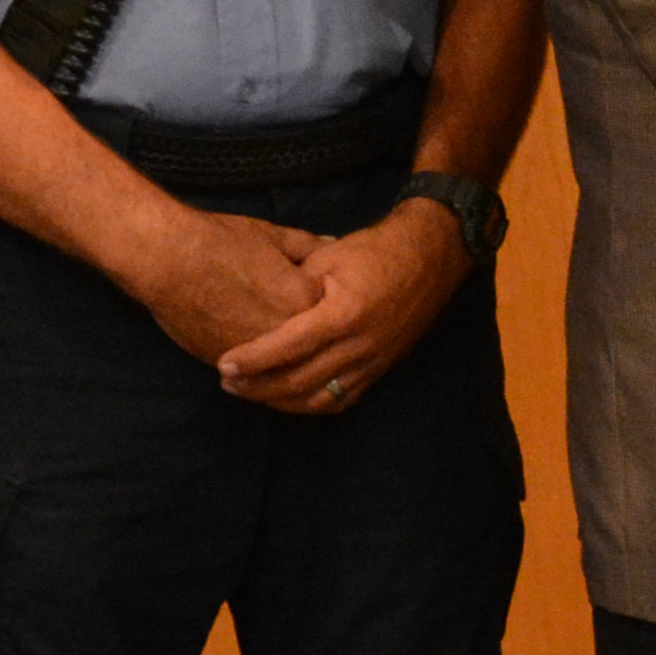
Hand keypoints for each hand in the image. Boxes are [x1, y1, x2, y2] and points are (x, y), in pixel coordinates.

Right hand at [137, 207, 325, 369]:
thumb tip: (331, 242)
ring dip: (290, 372)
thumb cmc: (221, 241)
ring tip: (289, 367)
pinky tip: (263, 372)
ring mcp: (262, 354)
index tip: (324, 308)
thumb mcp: (272, 236)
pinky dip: (263, 377)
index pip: (331, 317)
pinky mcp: (233, 366)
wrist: (169, 261)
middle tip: (317, 348)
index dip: (327, 312)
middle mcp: (290, 333)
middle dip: (315, 348)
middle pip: (314, 351)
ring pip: (288, 373)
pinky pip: (259, 379)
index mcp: (307, 299)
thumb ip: (305, 245)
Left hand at [217, 203, 466, 414]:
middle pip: (299, 381)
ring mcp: (374, 362)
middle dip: (258, 386)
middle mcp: (359, 345)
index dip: (253, 360)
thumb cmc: (376, 250)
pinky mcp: (382, 369)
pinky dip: (311, 404)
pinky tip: (289, 399)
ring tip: (252, 393)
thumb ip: (295, 283)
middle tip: (227, 383)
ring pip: (320, 399)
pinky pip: (342, 399)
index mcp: (343, 314)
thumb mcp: (328, 256)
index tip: (224, 365)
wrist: (431, 257)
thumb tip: (259, 305)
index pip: (288, 347)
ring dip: (281, 401)